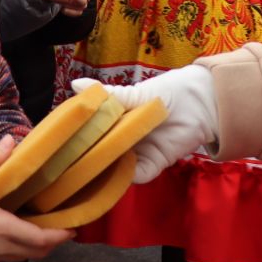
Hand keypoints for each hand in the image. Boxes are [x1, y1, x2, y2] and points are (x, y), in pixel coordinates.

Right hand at [0, 137, 72, 261]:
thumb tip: (10, 140)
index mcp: (2, 229)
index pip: (42, 239)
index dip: (60, 235)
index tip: (73, 226)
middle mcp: (1, 248)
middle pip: (38, 252)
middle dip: (53, 242)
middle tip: (62, 225)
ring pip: (24, 257)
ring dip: (37, 246)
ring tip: (43, 227)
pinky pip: (9, 257)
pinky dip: (21, 248)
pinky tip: (17, 232)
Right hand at [76, 65, 218, 182]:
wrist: (202, 101)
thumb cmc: (167, 91)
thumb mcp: (134, 93)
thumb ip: (107, 96)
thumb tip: (75, 84)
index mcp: (115, 121)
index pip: (91, 133)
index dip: (77, 139)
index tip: (59, 142)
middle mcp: (123, 140)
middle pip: (101, 154)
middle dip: (87, 160)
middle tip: (67, 163)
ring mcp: (138, 153)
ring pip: (116, 168)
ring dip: (106, 171)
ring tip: (86, 172)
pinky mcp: (154, 164)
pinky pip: (138, 175)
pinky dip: (129, 177)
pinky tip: (117, 173)